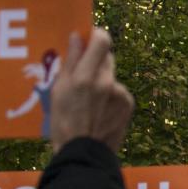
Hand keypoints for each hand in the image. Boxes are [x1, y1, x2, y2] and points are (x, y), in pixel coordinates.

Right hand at [49, 30, 134, 152]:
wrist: (84, 153)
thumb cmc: (64, 123)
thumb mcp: (59, 91)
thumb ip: (71, 61)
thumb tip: (77, 37)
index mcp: (86, 77)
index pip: (102, 40)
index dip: (96, 34)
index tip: (88, 37)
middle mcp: (107, 81)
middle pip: (106, 56)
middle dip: (95, 59)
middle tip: (82, 71)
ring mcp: (120, 93)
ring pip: (110, 75)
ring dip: (101, 79)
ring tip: (88, 100)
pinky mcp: (128, 103)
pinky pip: (117, 90)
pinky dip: (109, 95)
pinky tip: (98, 110)